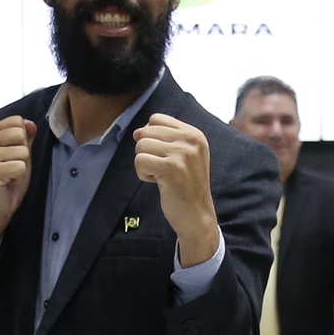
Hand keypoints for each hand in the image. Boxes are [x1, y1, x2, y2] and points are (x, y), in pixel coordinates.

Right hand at [0, 117, 35, 261]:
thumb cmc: (7, 180)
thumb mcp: (20, 154)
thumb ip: (25, 137)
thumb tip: (30, 123)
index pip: (17, 121)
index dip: (22, 140)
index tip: (12, 155)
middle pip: (20, 133)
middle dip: (23, 152)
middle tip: (11, 166)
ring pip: (23, 150)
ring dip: (21, 165)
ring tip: (9, 174)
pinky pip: (20, 166)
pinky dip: (19, 176)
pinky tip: (7, 181)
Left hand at [131, 114, 218, 266]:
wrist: (197, 216)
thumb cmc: (186, 187)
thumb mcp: (183, 156)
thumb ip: (162, 139)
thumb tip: (136, 132)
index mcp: (195, 134)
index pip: (156, 118)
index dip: (150, 136)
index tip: (162, 155)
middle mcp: (191, 140)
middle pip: (146, 131)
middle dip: (147, 152)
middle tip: (163, 169)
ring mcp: (182, 153)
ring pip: (141, 146)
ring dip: (145, 164)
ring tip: (161, 176)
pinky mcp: (171, 167)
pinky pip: (140, 161)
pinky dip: (143, 175)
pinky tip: (158, 183)